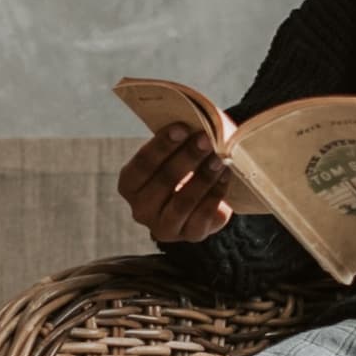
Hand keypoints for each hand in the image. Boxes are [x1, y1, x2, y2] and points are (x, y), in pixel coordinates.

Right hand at [118, 124, 236, 244]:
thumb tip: (194, 119)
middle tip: (206, 139)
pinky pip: (203, 215)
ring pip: (183, 201)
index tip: (182, 127)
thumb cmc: (180, 169)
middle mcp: (141, 210)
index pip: (142, 164)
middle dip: (187, 157)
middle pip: (164, 181)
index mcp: (129, 185)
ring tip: (220, 157)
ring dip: (204, 176)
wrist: (197, 202)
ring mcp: (164, 227)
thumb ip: (175, 140)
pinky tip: (226, 175)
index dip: (162, 145)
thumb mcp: (171, 155)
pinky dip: (216, 193)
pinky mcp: (189, 236)